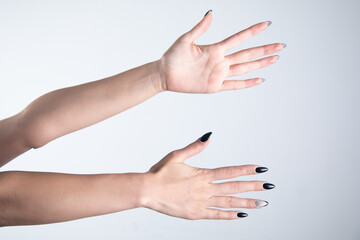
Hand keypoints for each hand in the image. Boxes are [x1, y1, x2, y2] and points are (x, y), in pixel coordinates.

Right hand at [141, 132, 274, 219]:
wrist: (148, 191)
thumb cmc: (160, 173)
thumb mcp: (177, 156)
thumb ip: (195, 147)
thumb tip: (209, 136)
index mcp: (202, 175)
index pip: (230, 171)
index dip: (247, 170)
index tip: (261, 169)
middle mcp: (205, 189)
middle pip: (234, 187)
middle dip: (253, 187)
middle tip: (268, 187)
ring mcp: (202, 203)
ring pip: (229, 203)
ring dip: (246, 203)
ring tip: (261, 204)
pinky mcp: (196, 213)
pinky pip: (216, 215)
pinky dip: (230, 216)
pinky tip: (241, 215)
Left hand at [158, 10, 284, 92]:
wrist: (165, 74)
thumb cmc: (173, 56)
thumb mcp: (185, 39)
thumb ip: (199, 28)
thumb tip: (210, 14)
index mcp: (215, 48)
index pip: (238, 38)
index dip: (252, 31)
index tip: (266, 24)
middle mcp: (220, 61)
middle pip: (247, 54)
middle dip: (264, 49)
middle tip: (280, 45)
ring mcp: (219, 74)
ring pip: (244, 68)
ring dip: (260, 64)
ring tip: (274, 59)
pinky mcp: (215, 86)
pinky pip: (234, 85)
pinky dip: (247, 83)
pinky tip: (259, 79)